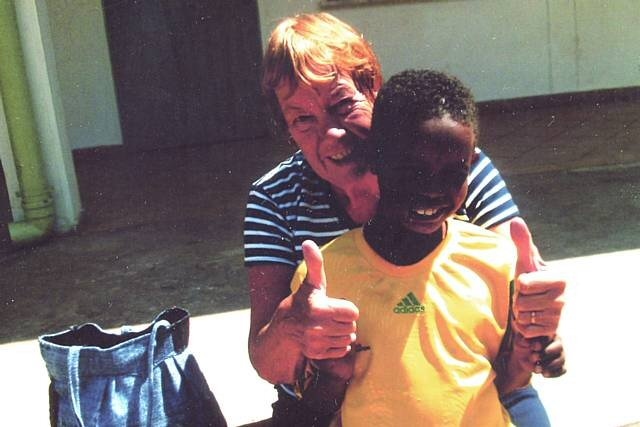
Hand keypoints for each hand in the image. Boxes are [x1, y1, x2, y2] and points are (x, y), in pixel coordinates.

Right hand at [291, 240, 359, 359]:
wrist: (283, 329)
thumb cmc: (302, 302)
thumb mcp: (311, 283)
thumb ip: (315, 263)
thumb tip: (308, 242)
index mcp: (320, 309)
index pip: (353, 312)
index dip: (346, 308)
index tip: (335, 306)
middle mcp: (318, 328)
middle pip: (352, 327)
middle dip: (345, 321)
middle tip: (332, 316)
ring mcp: (317, 343)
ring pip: (348, 339)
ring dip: (342, 333)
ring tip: (330, 326)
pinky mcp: (317, 355)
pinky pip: (342, 351)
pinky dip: (338, 346)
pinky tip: (327, 337)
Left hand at [495, 333, 565, 394]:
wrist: (524, 358)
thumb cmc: (523, 345)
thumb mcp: (520, 341)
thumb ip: (523, 340)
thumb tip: (526, 341)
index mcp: (549, 334)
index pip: (550, 337)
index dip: (542, 343)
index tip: (533, 347)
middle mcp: (558, 344)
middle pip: (559, 348)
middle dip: (546, 354)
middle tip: (534, 357)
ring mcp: (561, 355)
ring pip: (561, 360)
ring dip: (549, 365)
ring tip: (537, 369)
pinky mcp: (561, 366)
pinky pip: (562, 370)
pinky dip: (553, 373)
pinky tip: (543, 374)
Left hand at [510, 218, 564, 338]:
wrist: (547, 303)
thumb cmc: (535, 278)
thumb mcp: (529, 261)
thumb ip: (523, 242)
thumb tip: (515, 220)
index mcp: (561, 279)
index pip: (523, 284)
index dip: (521, 283)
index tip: (531, 282)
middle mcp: (564, 300)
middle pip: (521, 302)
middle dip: (520, 299)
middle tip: (530, 296)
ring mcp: (560, 317)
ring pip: (522, 317)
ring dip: (521, 312)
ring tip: (531, 306)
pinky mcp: (553, 332)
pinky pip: (525, 330)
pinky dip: (523, 326)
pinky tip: (532, 318)